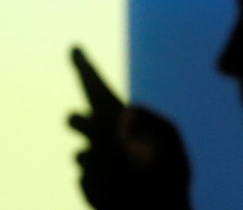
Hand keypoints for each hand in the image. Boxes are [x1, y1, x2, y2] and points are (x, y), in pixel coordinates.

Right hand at [69, 47, 191, 209]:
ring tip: (120, 169)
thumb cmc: (168, 168)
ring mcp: (92, 160)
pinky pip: (88, 178)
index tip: (74, 48)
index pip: (98, 90)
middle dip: (78, 122)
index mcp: (118, 117)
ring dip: (97, 160)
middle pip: (77, 120)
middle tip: (80, 123)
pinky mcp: (89, 184)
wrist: (159, 204)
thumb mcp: (166, 135)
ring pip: (80, 155)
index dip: (86, 70)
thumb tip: (122, 116)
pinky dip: (106, 182)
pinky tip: (122, 188)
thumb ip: (146, 119)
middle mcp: (100, 136)